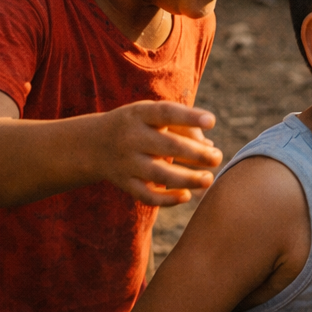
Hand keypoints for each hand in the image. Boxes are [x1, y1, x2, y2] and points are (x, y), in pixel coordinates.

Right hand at [94, 101, 222, 204]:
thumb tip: (209, 147)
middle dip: (196, 154)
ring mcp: (126, 162)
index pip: (166, 113)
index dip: (190, 116)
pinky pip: (146, 195)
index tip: (212, 121)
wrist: (94, 144)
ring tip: (208, 180)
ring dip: (187, 179)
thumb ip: (182, 126)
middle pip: (168, 146)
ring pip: (160, 174)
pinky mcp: (124, 183)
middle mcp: (131, 137)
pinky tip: (186, 196)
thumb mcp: (153, 115)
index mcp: (140, 114)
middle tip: (217, 158)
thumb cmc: (138, 125)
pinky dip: (167, 199)